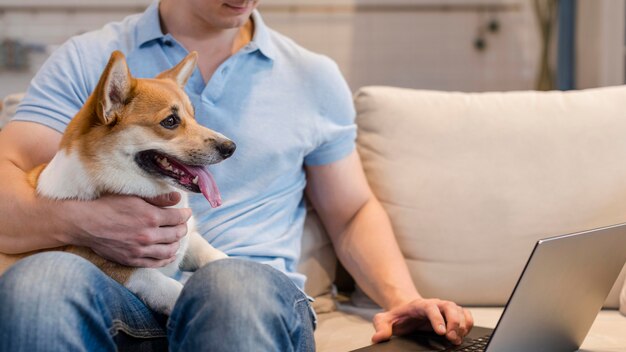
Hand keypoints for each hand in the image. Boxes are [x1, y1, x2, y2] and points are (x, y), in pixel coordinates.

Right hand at [64, 192, 191, 267]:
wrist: (85, 224)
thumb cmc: (108, 205)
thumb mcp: (133, 196)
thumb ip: (158, 198)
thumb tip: (178, 197)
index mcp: (151, 216)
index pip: (178, 217)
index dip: (185, 215)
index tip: (186, 212)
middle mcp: (148, 235)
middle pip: (176, 234)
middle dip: (183, 228)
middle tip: (182, 224)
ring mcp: (141, 250)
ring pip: (170, 250)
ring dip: (177, 244)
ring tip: (177, 238)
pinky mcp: (133, 260)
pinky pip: (156, 263)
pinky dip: (167, 259)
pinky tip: (170, 254)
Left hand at [371, 298, 473, 344]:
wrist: (406, 310)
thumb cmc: (399, 316)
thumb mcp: (385, 320)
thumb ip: (381, 327)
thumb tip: (378, 338)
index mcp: (420, 305)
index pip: (431, 308)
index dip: (437, 319)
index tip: (441, 332)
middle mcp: (436, 304)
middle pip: (450, 307)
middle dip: (454, 323)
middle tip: (451, 338)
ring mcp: (445, 309)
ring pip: (460, 311)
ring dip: (462, 325)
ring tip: (456, 339)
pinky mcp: (453, 315)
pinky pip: (466, 315)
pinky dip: (469, 324)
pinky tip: (463, 334)